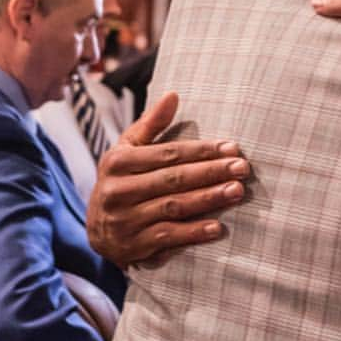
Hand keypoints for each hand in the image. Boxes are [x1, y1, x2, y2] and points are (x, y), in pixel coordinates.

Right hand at [87, 92, 249, 268]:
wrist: (97, 233)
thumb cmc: (121, 183)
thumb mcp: (127, 152)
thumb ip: (150, 125)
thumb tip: (174, 95)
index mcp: (117, 162)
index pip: (167, 153)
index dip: (202, 151)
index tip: (232, 148)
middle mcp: (118, 190)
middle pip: (173, 178)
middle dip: (211, 172)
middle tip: (243, 168)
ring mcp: (125, 219)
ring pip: (173, 206)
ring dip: (208, 199)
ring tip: (237, 191)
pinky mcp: (134, 245)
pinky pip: (168, 236)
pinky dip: (193, 232)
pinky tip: (218, 227)